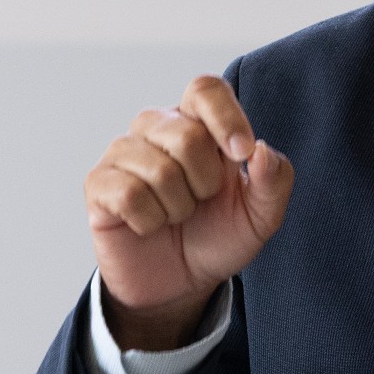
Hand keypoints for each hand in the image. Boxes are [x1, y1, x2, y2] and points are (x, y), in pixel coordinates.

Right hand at [84, 74, 293, 351]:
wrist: (179, 283)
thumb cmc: (218, 237)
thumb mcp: (261, 215)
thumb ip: (274, 180)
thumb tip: (261, 149)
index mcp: (200, 122)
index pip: (205, 89)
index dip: (226, 117)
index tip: (241, 155)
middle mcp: (158, 127)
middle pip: (187, 135)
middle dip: (206, 183)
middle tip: (201, 201)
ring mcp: (124, 153)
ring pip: (159, 168)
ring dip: (178, 207)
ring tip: (175, 215)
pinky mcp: (99, 184)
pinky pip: (129, 194)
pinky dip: (150, 221)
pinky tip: (149, 225)